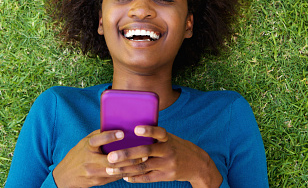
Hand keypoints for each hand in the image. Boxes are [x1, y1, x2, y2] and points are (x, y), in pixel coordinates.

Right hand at [52, 129, 147, 187]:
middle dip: (128, 156)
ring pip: (116, 170)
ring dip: (131, 166)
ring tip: (144, 159)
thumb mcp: (85, 142)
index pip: (96, 141)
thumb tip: (115, 124)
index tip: (122, 133)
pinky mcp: (98, 181)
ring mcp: (93, 173)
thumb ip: (98, 135)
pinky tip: (136, 168)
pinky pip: (115, 177)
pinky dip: (126, 172)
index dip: (109, 137)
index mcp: (86, 147)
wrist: (65, 176)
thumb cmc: (78, 154)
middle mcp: (89, 160)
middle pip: (111, 159)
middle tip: (143, 151)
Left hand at [105, 126, 222, 187]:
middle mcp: (168, 151)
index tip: (136, 129)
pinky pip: (147, 178)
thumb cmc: (176, 147)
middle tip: (111, 156)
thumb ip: (154, 137)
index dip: (148, 131)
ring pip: (143, 167)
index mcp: (168, 139)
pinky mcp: (166, 176)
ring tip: (110, 169)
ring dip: (125, 169)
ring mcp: (167, 165)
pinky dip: (134, 177)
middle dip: (126, 154)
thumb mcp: (169, 138)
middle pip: (145, 152)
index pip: (159, 132)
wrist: (196, 164)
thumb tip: (130, 132)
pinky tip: (124, 176)